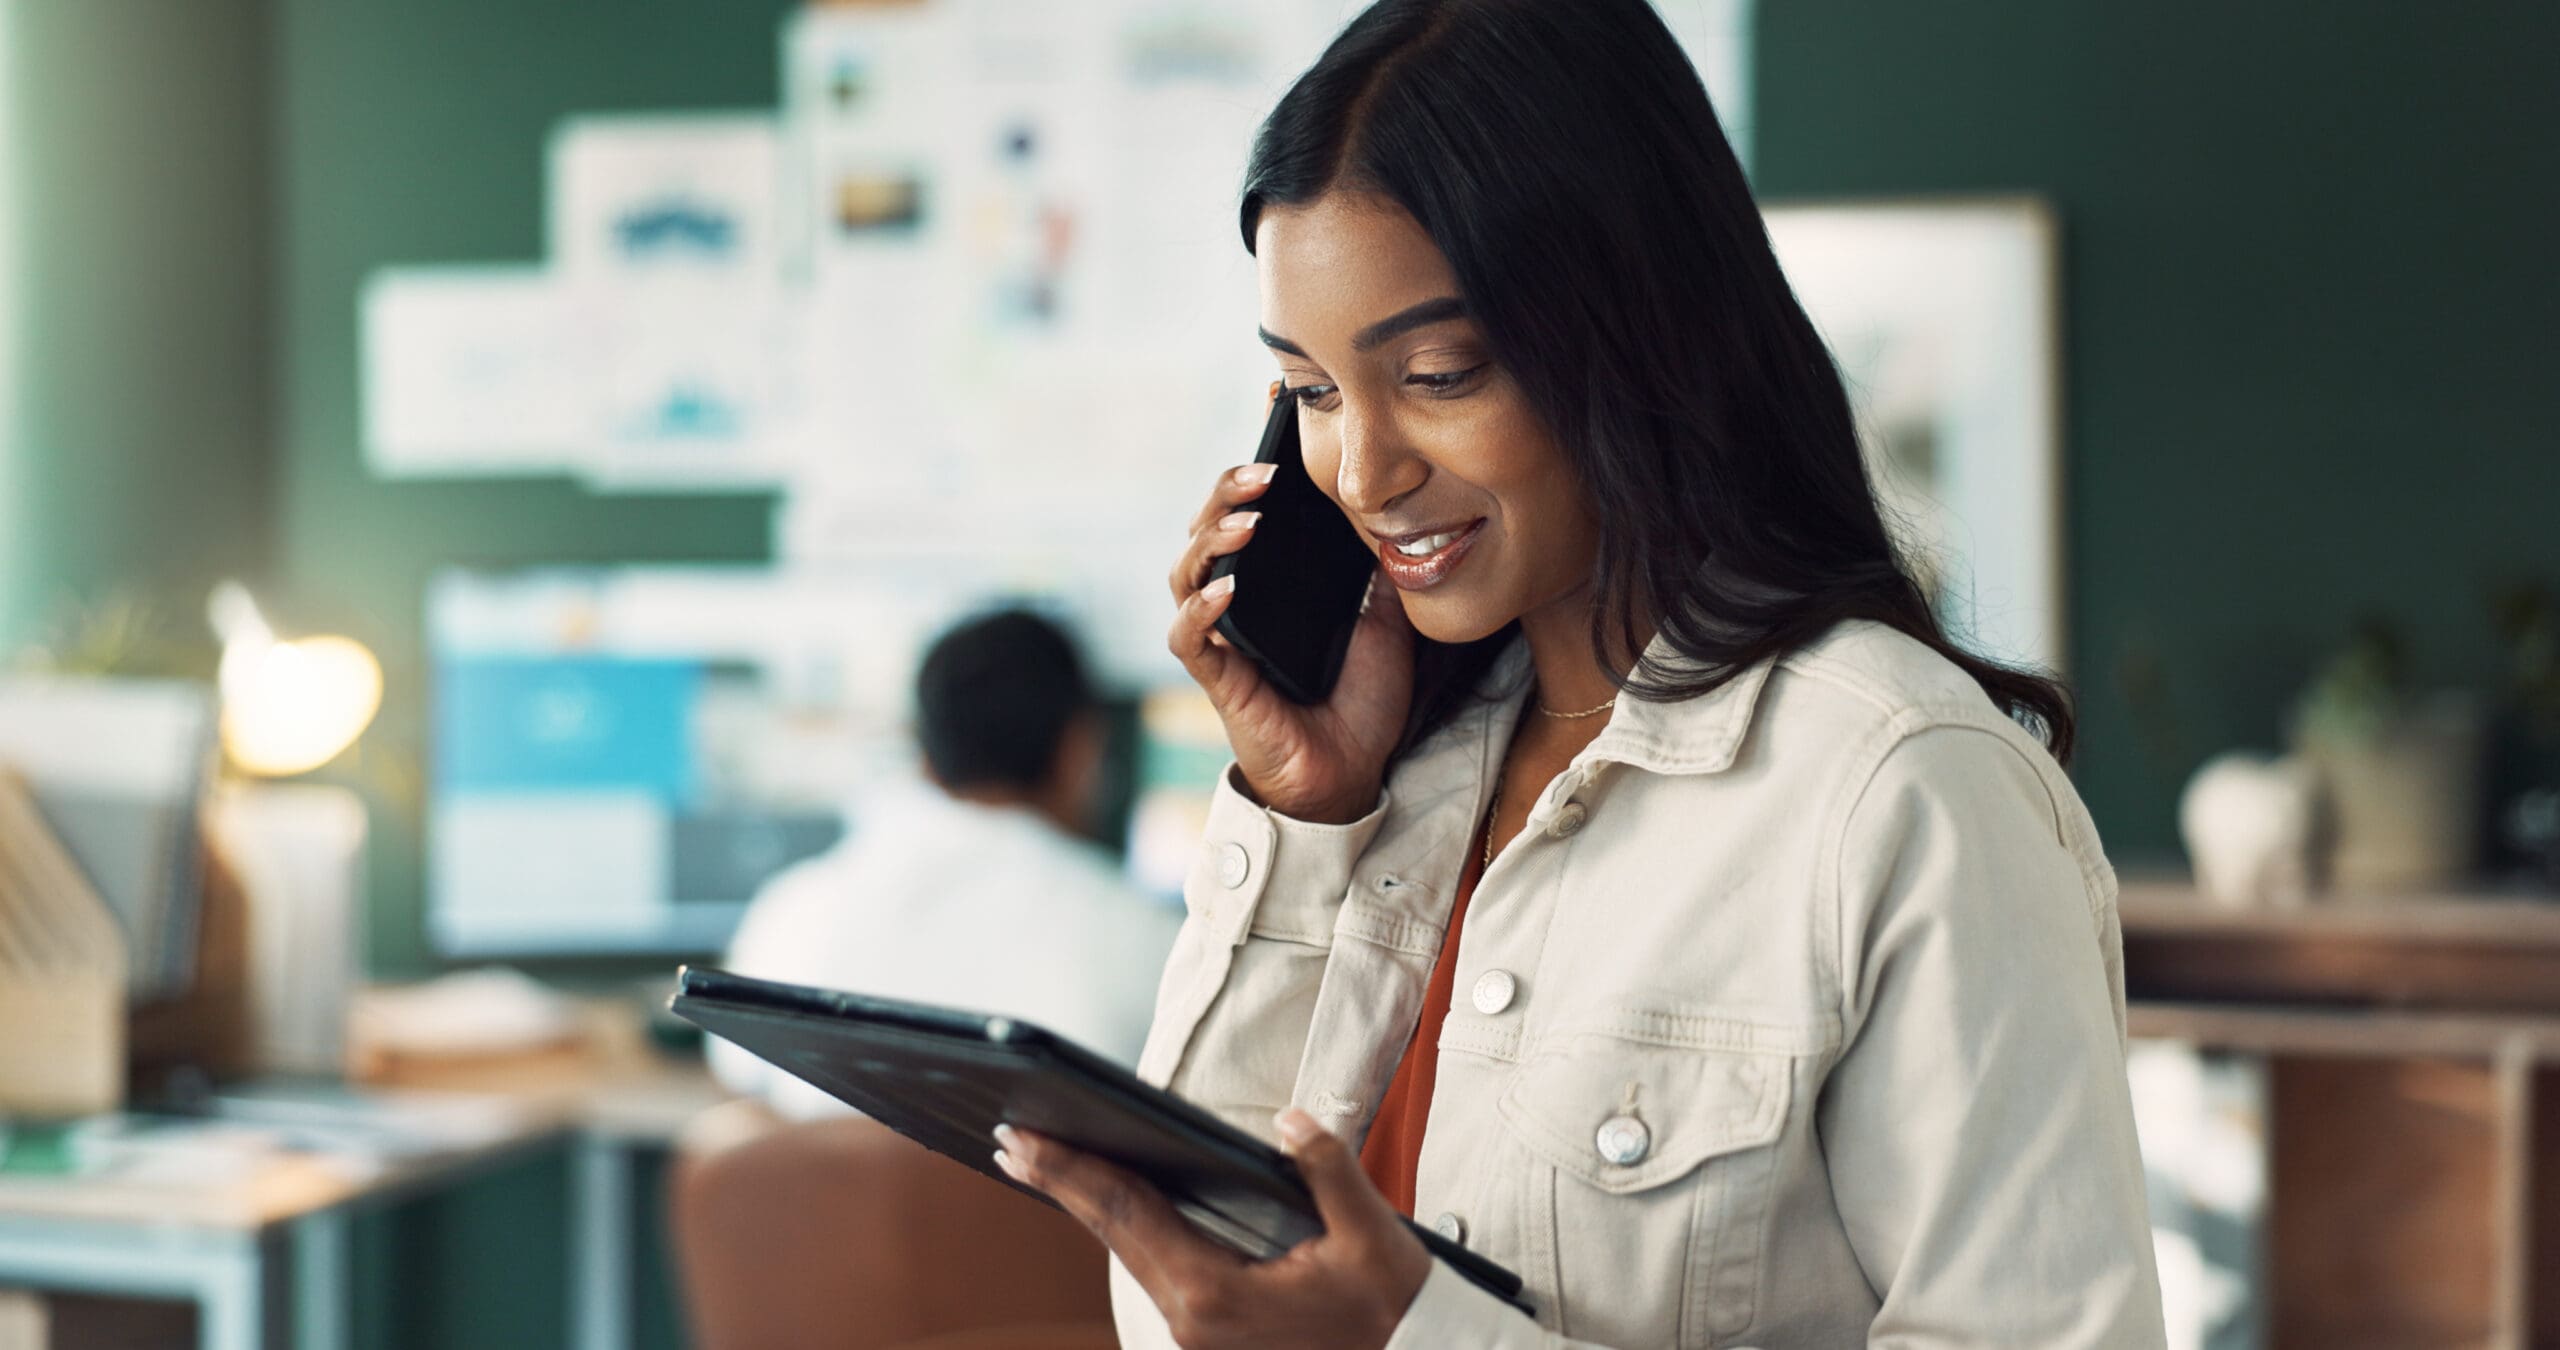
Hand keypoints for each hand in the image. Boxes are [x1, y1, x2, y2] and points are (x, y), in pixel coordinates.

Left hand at [994, 1109, 1431, 1349]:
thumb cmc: (1393, 1310)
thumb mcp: (1373, 1236)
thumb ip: (1327, 1169)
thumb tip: (1289, 1123)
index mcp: (1216, 1295)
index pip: (1126, 1214)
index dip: (1070, 1171)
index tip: (1022, 1138)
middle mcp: (1193, 1322)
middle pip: (1114, 1235)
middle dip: (1061, 1183)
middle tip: (1011, 1137)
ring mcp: (1198, 1334)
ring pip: (1130, 1255)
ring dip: (1089, 1206)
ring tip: (1047, 1163)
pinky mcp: (1211, 1336)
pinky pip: (1156, 1270)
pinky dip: (1128, 1229)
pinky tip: (1112, 1204)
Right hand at [1167, 389, 1413, 823]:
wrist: (1352, 775)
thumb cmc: (1359, 701)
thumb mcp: (1386, 621)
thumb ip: (1379, 571)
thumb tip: (1394, 515)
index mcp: (1273, 579)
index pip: (1251, 506)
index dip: (1255, 455)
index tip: (1275, 403)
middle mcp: (1237, 599)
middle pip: (1207, 527)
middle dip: (1228, 491)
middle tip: (1264, 469)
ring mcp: (1220, 637)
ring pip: (1186, 572)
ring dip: (1212, 539)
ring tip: (1248, 518)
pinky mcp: (1216, 679)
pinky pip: (1188, 638)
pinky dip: (1201, 611)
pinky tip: (1225, 590)